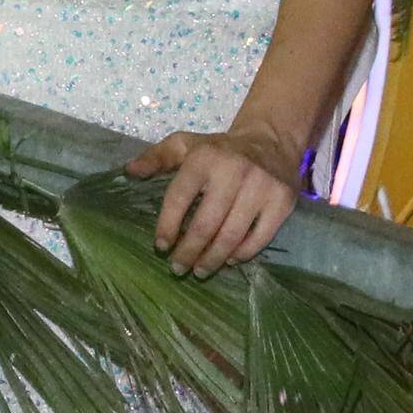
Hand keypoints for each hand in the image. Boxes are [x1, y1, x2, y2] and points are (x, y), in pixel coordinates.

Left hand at [125, 121, 308, 276]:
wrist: (270, 141)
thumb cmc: (219, 150)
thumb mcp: (185, 145)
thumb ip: (156, 158)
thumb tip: (130, 172)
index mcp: (204, 158)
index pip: (179, 198)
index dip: (167, 226)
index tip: (161, 247)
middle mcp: (234, 171)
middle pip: (206, 224)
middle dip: (189, 251)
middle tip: (178, 268)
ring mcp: (261, 187)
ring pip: (232, 235)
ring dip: (213, 259)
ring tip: (200, 271)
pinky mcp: (282, 201)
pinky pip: (259, 238)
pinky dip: (242, 254)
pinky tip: (228, 260)